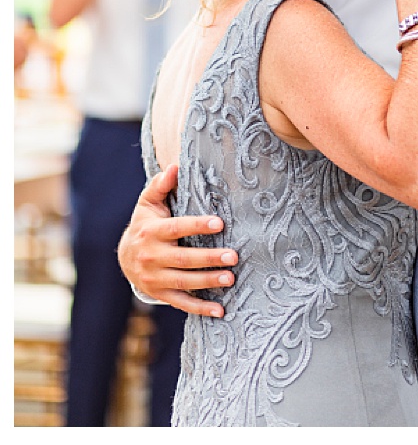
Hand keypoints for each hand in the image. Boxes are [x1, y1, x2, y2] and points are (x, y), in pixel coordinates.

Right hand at [117, 164, 236, 317]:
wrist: (124, 258)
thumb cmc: (146, 224)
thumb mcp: (149, 204)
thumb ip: (161, 185)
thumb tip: (175, 166)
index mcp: (152, 232)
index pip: (176, 228)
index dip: (197, 226)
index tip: (219, 223)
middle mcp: (152, 257)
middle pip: (182, 259)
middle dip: (208, 259)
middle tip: (234, 256)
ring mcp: (155, 278)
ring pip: (184, 281)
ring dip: (208, 282)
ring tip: (231, 279)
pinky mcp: (161, 293)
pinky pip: (182, 302)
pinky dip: (201, 308)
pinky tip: (221, 310)